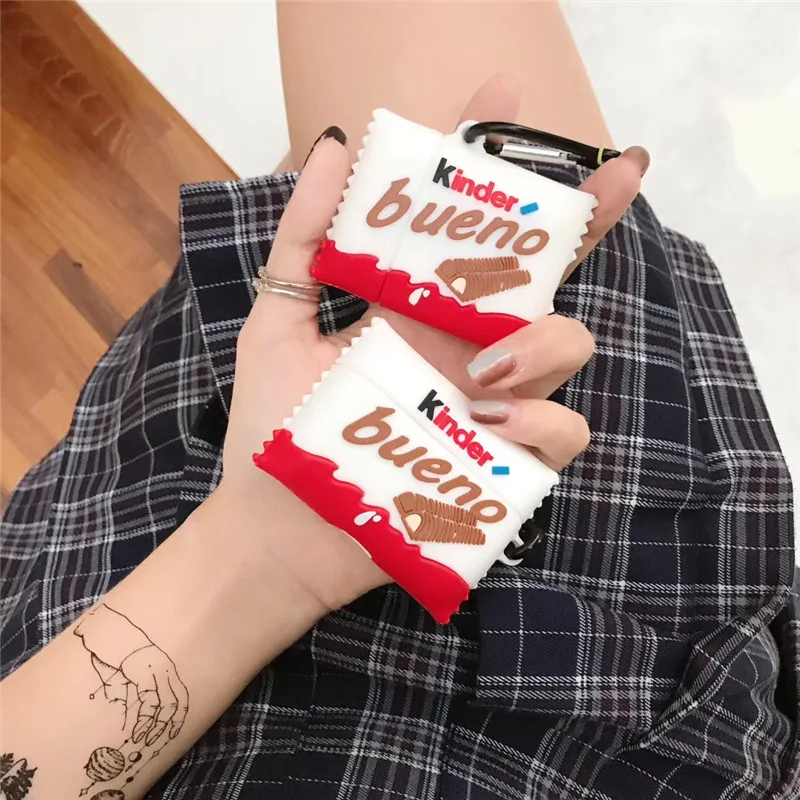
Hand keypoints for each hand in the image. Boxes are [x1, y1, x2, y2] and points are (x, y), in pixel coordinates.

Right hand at [121, 645, 188, 745]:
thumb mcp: (121, 677)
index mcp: (164, 668)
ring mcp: (157, 671)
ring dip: (157, 727)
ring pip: (168, 705)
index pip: (180, 694)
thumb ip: (126, 695)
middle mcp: (166, 669)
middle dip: (174, 724)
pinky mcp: (145, 674)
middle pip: (179, 701)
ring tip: (145, 742)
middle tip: (163, 741)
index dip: (179, 715)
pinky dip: (144, 721)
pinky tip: (136, 733)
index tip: (172, 733)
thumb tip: (125, 718)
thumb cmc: (112, 652)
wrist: (105, 632)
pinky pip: (150, 703)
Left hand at [218, 74, 645, 611]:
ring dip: (545, 344)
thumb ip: (303, 239)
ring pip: (569, 347)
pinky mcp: (500, 466)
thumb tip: (333, 144)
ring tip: (482, 370)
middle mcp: (462, 346)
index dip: (496, 163)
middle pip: (546, 273)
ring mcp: (487, 405)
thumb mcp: (277, 320)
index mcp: (415, 308)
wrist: (274, 529)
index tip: (510, 98)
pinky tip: (491, 426)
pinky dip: (540, 426)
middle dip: (588, 217)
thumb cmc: (274, 427)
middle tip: (617, 176)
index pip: (471, 226)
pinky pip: (561, 434)